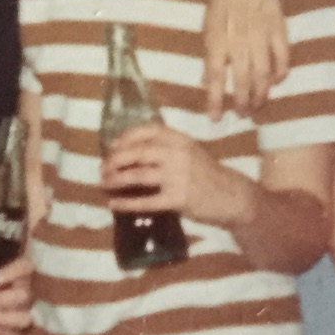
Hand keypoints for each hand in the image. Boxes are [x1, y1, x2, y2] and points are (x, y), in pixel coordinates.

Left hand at [102, 122, 247, 228]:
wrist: (231, 196)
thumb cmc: (207, 174)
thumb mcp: (191, 151)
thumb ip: (167, 148)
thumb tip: (130, 151)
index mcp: (180, 139)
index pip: (147, 131)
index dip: (125, 138)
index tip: (112, 147)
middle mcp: (178, 154)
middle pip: (137, 153)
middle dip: (115, 161)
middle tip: (103, 169)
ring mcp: (178, 176)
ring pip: (137, 175)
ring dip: (116, 180)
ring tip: (104, 184)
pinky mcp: (178, 199)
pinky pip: (146, 201)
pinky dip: (126, 202)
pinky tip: (114, 204)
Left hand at [204, 0, 290, 120]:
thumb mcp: (208, 24)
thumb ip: (211, 51)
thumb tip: (209, 81)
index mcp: (217, 38)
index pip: (214, 75)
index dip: (215, 99)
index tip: (214, 118)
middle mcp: (239, 40)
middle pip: (241, 78)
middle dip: (241, 101)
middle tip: (242, 115)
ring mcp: (261, 35)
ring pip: (263, 72)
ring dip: (260, 92)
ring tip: (258, 105)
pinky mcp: (278, 29)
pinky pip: (282, 57)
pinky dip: (281, 72)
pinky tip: (276, 82)